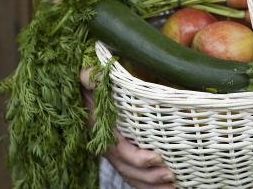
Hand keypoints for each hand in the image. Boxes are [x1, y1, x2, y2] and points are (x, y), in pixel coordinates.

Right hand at [80, 69, 174, 188]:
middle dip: (149, 176)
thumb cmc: (88, 84)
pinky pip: (133, 175)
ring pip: (132, 176)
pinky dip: (148, 185)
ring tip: (173, 188)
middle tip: (171, 175)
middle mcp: (107, 146)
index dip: (137, 157)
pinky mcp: (121, 155)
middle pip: (128, 169)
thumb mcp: (85, 77)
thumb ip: (89, 76)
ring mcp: (114, 153)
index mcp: (101, 130)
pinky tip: (167, 188)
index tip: (156, 158)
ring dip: (151, 185)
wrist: (79, 94)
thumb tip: (94, 77)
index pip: (119, 150)